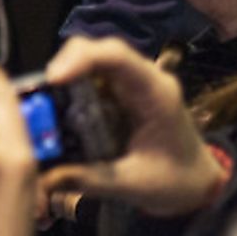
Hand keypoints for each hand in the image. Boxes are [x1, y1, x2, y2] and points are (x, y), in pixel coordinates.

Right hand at [39, 37, 224, 217]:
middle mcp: (144, 79)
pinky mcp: (122, 93)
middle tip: (41, 91)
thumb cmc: (173, 182)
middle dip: (67, 63)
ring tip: (43, 100)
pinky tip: (57, 107)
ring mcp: (133, 83)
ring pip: (94, 60)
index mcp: (155, 93)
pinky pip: (93, 77)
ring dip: (66, 75)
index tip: (53, 78)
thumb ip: (88, 180)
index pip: (118, 56)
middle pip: (101, 50)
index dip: (82, 58)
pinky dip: (72, 87)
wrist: (196, 185)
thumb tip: (43, 180)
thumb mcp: (131, 185)